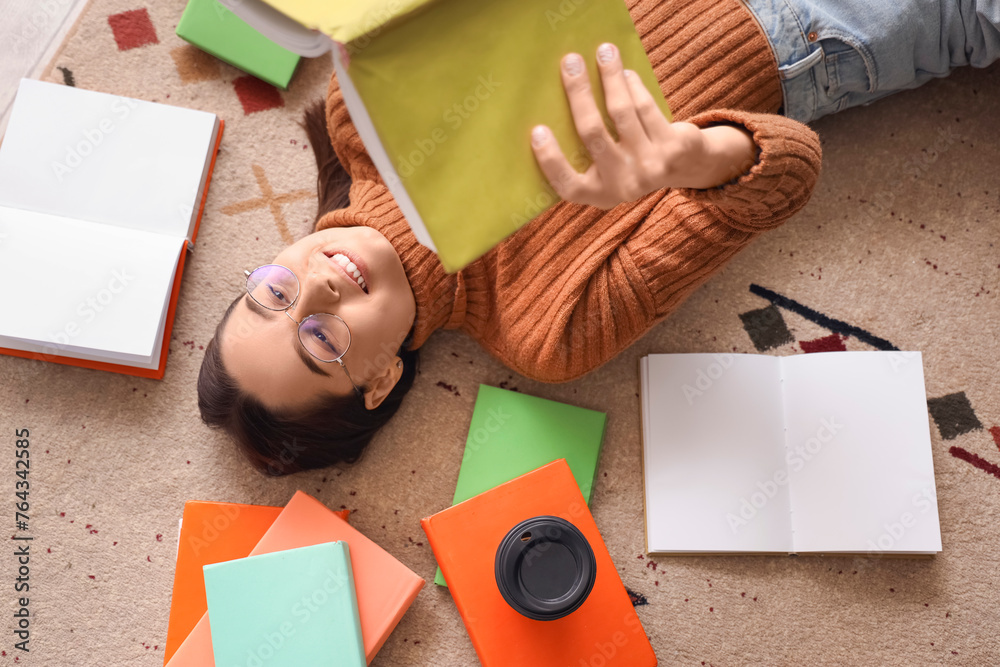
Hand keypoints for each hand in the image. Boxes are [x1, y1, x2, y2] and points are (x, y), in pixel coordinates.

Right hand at [530, 43, 759, 208]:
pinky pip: (645, 108)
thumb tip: (559, 101)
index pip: (569, 186)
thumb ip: (586, 152)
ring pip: (622, 112)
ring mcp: (651, 167)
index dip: (551, 160)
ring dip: (610, 76)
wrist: (685, 168)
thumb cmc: (632, 161)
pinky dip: (632, 85)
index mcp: (600, 194)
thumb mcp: (607, 169)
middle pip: (593, 133)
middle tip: (569, 62)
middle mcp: (624, 185)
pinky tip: (625, 72)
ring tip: (603, 51)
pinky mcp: (673, 148)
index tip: (537, 131)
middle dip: (578, 93)